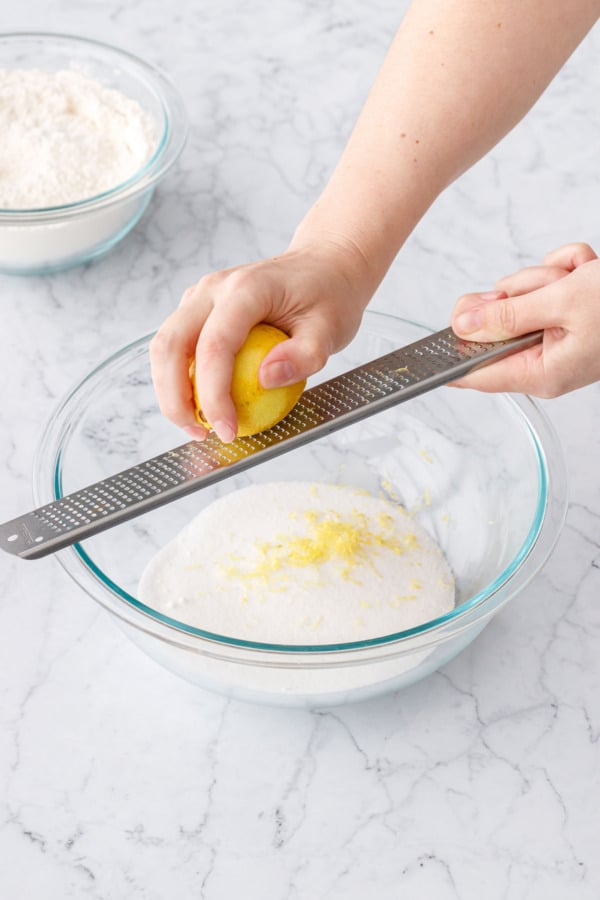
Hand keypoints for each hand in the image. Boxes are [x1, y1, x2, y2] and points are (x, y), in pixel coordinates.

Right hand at [149, 237, 371, 441]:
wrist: (323, 265)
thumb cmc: (330, 295)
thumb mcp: (331, 328)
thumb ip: (304, 356)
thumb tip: (265, 380)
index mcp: (246, 289)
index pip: (215, 346)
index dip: (214, 395)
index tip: (228, 430)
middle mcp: (214, 288)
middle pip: (170, 344)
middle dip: (175, 398)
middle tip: (199, 434)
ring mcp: (201, 296)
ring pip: (164, 345)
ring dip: (171, 391)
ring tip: (197, 425)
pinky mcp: (199, 308)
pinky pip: (177, 345)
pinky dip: (179, 378)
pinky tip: (201, 404)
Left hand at [450, 242, 599, 396]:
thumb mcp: (563, 304)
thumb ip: (509, 315)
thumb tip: (465, 326)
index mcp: (543, 372)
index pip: (480, 374)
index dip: (454, 354)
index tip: (434, 340)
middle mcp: (547, 360)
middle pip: (497, 323)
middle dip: (520, 294)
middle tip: (546, 287)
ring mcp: (556, 337)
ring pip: (519, 297)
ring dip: (546, 278)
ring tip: (577, 279)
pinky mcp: (565, 315)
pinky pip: (544, 284)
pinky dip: (564, 270)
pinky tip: (583, 273)